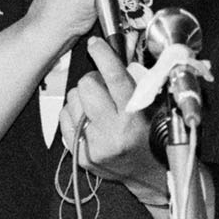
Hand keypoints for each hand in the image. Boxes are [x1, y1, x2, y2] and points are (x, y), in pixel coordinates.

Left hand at [59, 37, 166, 204]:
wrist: (150, 175)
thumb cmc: (153, 135)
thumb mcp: (152, 104)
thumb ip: (137, 75)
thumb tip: (124, 44)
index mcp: (135, 116)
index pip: (116, 78)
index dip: (104, 56)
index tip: (96, 44)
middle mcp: (114, 132)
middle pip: (87, 86)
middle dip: (94, 80)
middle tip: (104, 88)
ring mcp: (95, 145)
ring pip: (73, 100)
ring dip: (83, 98)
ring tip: (100, 108)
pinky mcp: (82, 155)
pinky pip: (64, 118)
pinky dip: (74, 114)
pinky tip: (90, 121)